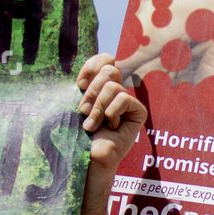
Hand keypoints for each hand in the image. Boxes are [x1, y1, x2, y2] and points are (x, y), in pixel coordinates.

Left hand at [77, 54, 145, 171]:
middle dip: (92, 91)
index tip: (78, 85)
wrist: (86, 156)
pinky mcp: (138, 113)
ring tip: (92, 124)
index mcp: (101, 84)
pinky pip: (124, 98)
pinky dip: (112, 112)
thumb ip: (86, 82)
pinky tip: (110, 127)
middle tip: (83, 111)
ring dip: (98, 106)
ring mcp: (128, 102)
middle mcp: (116, 91)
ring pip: (113, 86)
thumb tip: (102, 61)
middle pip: (110, 69)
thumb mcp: (76, 102)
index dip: (91, 67)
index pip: (105, 58)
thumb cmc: (75, 132)